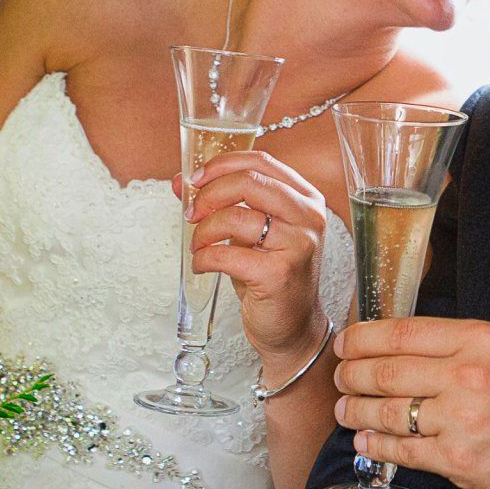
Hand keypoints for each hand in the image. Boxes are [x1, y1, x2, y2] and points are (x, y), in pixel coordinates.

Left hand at [177, 150, 330, 376]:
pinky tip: (203, 264)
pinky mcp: (279, 273)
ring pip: (235, 217)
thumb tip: (181, 182)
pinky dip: (205, 257)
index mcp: (306, 198)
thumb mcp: (251, 233)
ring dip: (204, 231)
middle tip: (191, 213)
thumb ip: (222, 203)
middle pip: (249, 182)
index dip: (222, 164)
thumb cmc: (273, 275)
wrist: (293, 326)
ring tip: (199, 245)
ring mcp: (298, 245)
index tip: (196, 178)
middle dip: (209, 195)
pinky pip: (227, 254)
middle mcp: (309, 217)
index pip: (260, 162)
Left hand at [333, 318, 489, 488]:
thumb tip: (404, 349)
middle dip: (350, 374)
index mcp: (480, 340)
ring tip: (344, 408)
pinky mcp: (456, 459)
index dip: (363, 338)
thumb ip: (460, 349)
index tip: (346, 342)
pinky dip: (376, 443)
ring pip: (385, 411)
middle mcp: (466, 374)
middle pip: (385, 370)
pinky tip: (366, 438)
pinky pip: (401, 449)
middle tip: (339, 377)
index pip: (402, 332)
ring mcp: (459, 419)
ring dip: (354, 410)